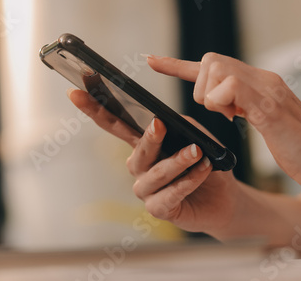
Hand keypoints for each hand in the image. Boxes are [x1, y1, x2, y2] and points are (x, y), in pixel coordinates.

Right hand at [67, 89, 239, 232]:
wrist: (224, 198)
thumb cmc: (205, 164)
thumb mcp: (195, 136)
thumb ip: (179, 126)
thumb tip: (163, 120)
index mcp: (142, 145)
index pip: (114, 124)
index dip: (94, 109)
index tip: (76, 92)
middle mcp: (139, 167)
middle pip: (137, 151)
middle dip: (149, 138)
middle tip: (160, 124)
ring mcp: (146, 189)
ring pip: (156, 173)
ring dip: (177, 162)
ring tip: (197, 152)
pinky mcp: (157, 209)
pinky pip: (169, 195)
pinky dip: (187, 181)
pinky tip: (202, 171)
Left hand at [146, 53, 300, 199]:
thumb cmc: (298, 147)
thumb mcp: (263, 120)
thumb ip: (243, 104)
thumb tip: (221, 100)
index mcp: (257, 83)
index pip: (211, 66)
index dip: (177, 65)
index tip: (150, 60)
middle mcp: (261, 79)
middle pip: (210, 60)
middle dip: (203, 87)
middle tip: (222, 112)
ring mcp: (265, 88)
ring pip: (216, 69)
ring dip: (213, 96)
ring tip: (233, 116)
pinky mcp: (268, 104)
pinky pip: (231, 87)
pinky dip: (224, 102)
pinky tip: (238, 117)